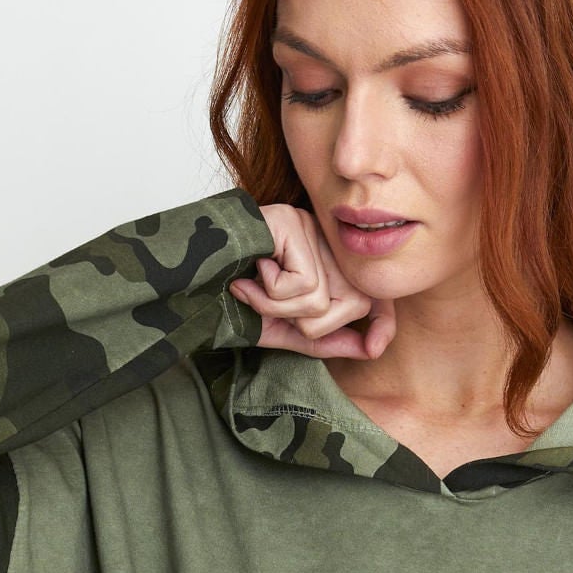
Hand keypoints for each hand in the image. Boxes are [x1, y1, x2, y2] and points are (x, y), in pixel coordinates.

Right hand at [228, 201, 396, 360]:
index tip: (376, 348)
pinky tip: (250, 274)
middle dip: (307, 325)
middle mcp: (324, 240)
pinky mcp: (291, 223)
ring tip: (252, 289)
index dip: (382, 320)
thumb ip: (327, 339)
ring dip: (278, 309)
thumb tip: (371, 349)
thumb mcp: (286, 329)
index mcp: (327, 262)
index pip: (373, 292)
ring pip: (321, 300)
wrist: (190, 279)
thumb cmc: (234, 300)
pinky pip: (301, 285)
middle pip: (349, 305)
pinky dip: (268, 294)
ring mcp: (309, 227)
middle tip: (269, 307)